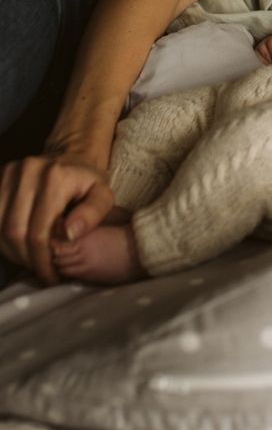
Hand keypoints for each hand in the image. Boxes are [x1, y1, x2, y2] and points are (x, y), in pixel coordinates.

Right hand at [0, 154, 113, 284]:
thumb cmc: (89, 181)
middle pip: (14, 232)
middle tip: (40, 271)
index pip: (39, 231)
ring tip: (30, 261)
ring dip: (12, 251)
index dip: (42, 260)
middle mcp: (28, 172)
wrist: (73, 153)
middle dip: (26, 259)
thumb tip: (69, 234)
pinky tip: (18, 247)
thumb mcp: (103, 195)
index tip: (52, 276)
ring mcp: (9, 172)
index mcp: (55, 177)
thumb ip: (93, 213)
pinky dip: (2, 238)